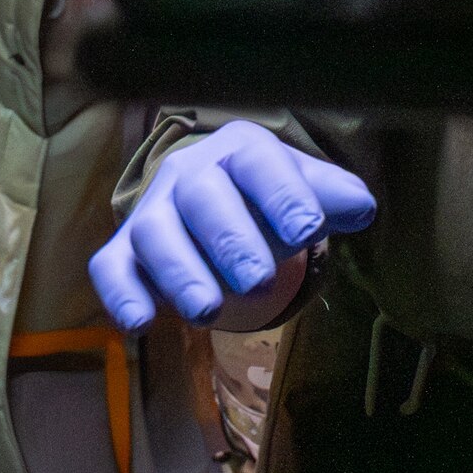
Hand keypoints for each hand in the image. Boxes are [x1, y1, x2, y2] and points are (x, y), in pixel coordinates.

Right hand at [89, 120, 375, 331]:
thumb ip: (334, 197)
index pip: (259, 163)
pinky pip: (110, 266)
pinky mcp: (125, 250)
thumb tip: (362, 207)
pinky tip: (140, 322)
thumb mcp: (305, 189)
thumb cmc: (267, 198)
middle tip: (259, 282)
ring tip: (209, 311)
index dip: (282, 195)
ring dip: (180, 273)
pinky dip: (121, 293)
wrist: (219, 200)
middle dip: (230, 240)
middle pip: (203, 198)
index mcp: (241, 149)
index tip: (308, 231)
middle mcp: (191, 173)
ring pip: (154, 232)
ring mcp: (153, 210)